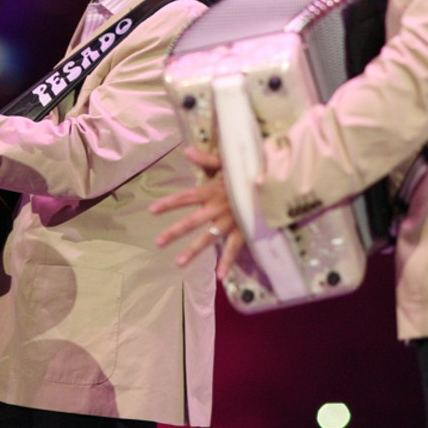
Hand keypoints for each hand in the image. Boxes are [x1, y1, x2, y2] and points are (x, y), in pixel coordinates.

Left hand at [150, 145, 244, 277]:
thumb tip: (186, 151)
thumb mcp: (228, 163)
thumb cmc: (248, 171)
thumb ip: (207, 160)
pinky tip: (219, 276)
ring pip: (210, 237)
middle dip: (175, 231)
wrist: (275, 182)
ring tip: (178, 263)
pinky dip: (228, 262)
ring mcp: (231, 220)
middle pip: (192, 221)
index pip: (186, 197)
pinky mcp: (244, 229)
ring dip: (194, 250)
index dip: (169, 203)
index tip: (152, 210)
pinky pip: (235, 248)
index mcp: (213, 190)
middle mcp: (218, 207)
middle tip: (158, 242)